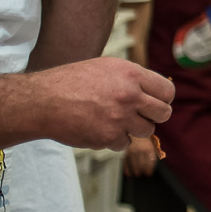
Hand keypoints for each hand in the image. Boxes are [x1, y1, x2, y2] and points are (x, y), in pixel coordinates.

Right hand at [34, 56, 173, 150]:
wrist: (42, 101)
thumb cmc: (72, 82)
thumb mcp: (106, 68)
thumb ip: (133, 79)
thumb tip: (157, 92)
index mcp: (131, 74)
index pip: (167, 91)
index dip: (163, 98)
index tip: (155, 102)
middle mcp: (130, 95)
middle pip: (163, 113)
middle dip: (154, 116)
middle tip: (140, 115)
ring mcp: (120, 118)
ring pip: (147, 131)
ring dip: (134, 129)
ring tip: (114, 120)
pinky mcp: (109, 137)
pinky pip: (125, 143)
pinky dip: (115, 140)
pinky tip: (99, 128)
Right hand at [123, 133, 157, 177]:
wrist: (133, 126)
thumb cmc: (144, 134)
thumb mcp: (152, 139)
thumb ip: (156, 147)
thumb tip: (161, 155)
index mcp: (149, 147)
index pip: (150, 160)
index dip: (150, 167)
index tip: (149, 173)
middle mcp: (140, 149)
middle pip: (142, 163)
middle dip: (143, 169)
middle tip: (143, 174)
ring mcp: (132, 150)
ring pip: (134, 163)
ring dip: (135, 170)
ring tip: (137, 174)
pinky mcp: (124, 150)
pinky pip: (125, 161)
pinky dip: (126, 168)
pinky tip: (127, 173)